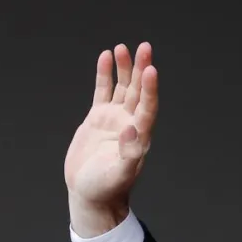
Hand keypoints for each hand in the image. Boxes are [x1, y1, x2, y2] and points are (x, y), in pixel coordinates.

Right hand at [64, 42, 157, 236]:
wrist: (90, 194)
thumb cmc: (107, 188)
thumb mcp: (119, 174)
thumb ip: (128, 153)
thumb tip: (132, 129)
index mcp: (139, 136)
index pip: (147, 107)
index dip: (150, 89)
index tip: (151, 69)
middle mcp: (130, 124)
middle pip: (138, 92)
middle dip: (141, 70)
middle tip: (144, 47)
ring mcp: (114, 119)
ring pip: (122, 88)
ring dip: (125, 69)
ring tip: (124, 48)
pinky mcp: (98, 118)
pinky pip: (103, 92)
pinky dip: (106, 75)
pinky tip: (106, 57)